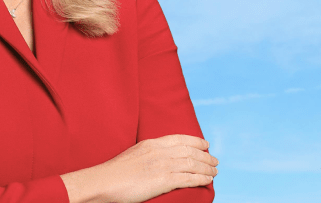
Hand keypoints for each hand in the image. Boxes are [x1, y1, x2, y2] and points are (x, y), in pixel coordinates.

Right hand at [62, 134, 217, 202]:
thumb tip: (158, 159)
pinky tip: (208, 180)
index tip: (205, 144)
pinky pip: (188, 178)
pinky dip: (201, 178)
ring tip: (215, 171)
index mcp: (151, 143)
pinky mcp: (163, 180)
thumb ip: (148, 154)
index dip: (195, 141)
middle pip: (189, 151)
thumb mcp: (133, 155)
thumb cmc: (114, 172)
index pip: (179, 138)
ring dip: (207, 167)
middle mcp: (159, 152)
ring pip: (192, 163)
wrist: (104, 181)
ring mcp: (162, 165)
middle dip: (205, 156)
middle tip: (215, 160)